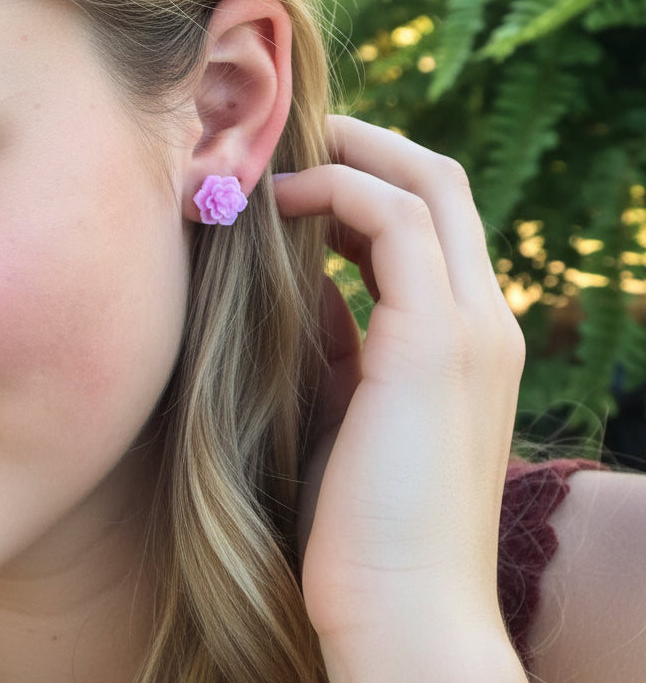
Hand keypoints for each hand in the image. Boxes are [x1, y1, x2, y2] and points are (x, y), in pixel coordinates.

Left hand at [275, 117, 525, 679]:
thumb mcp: (347, 408)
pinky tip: (277, 205)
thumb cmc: (359, 524)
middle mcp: (483, 320)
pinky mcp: (434, 341)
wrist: (400, 617)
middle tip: (292, 139)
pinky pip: (392, 221)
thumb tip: (303, 277)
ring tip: (275, 163)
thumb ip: (339, 339)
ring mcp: (468, 326)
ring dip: (346, 157)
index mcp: (465, 339)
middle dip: (365, 146)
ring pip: (423, 185)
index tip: (299, 177)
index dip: (368, 180)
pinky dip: (335, 195)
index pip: (432, 220)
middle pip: (439, 182)